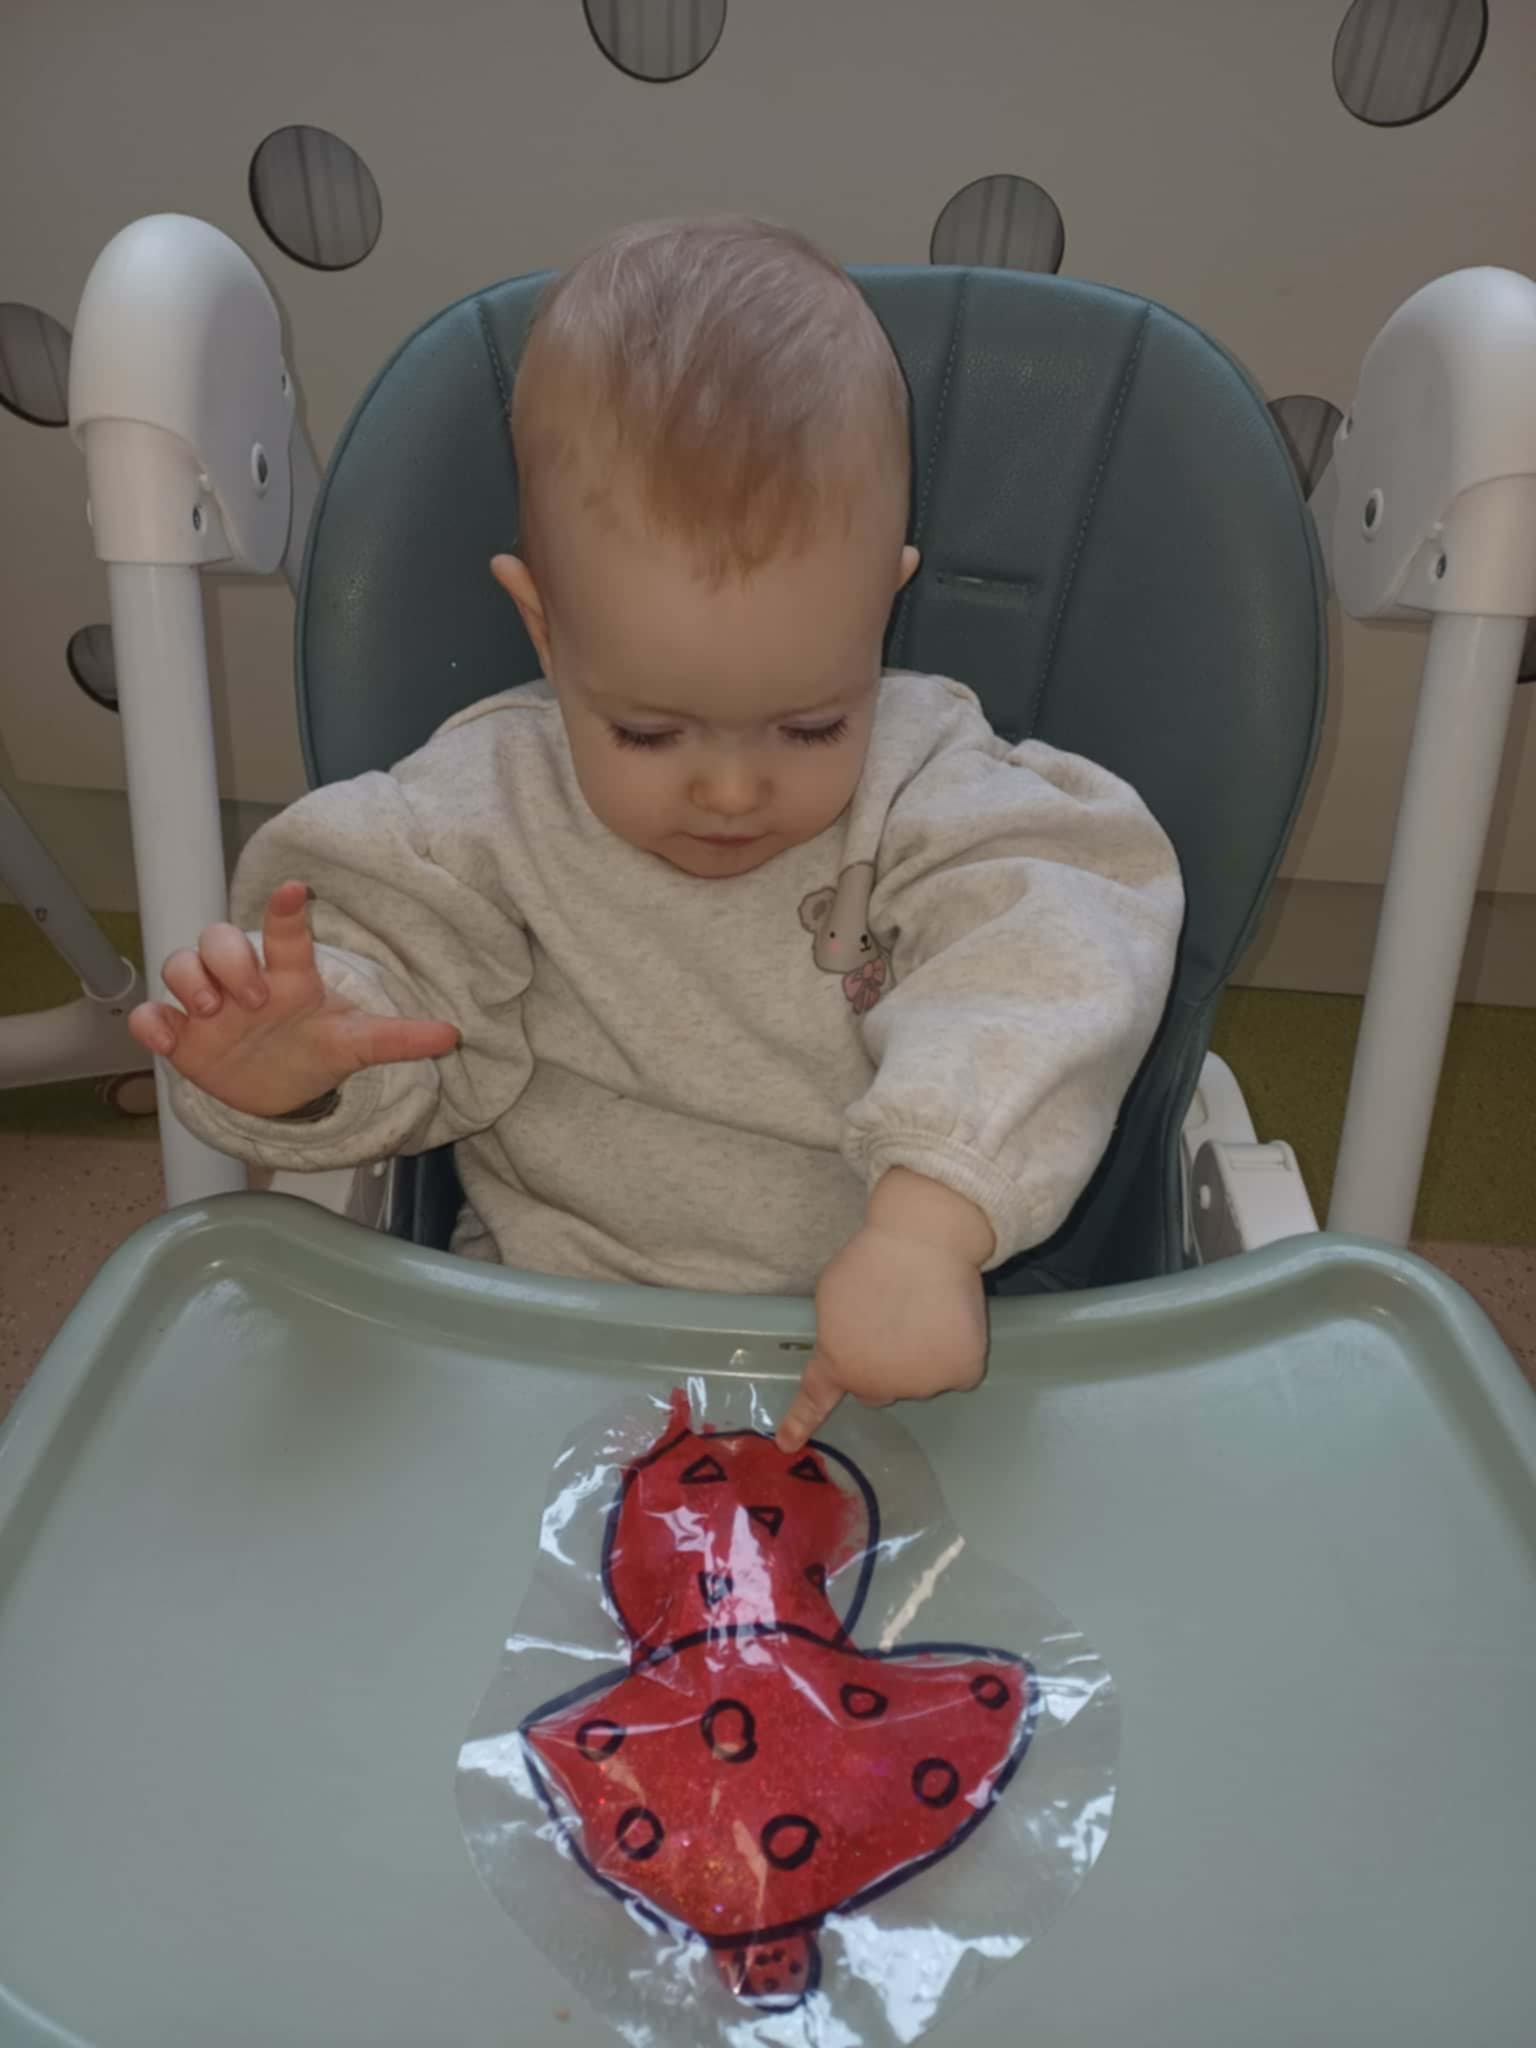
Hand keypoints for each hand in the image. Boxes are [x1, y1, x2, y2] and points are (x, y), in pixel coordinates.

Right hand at [127, 881, 459, 1117]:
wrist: (278, 1091)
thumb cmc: (315, 1049)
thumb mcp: (355, 1045)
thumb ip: (398, 1038)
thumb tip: (452, 1035)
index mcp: (289, 976)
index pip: (285, 934)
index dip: (287, 911)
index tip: (297, 890)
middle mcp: (243, 981)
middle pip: (219, 939)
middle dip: (229, 960)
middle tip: (253, 998)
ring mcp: (206, 1004)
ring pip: (178, 964)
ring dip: (189, 981)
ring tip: (210, 1012)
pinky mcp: (180, 1035)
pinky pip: (150, 1015)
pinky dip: (150, 1022)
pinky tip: (164, 1038)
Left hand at [776, 1170, 993, 1452]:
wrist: (922, 1243)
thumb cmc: (871, 1261)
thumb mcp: (832, 1298)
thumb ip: (840, 1334)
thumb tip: (861, 1344)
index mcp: (840, 1363)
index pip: (817, 1398)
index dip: (802, 1422)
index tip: (787, 1445)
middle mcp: (881, 1384)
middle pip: (879, 1387)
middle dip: (882, 1366)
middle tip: (892, 1323)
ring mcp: (924, 1383)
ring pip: (921, 1378)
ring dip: (921, 1356)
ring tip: (923, 1308)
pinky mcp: (961, 1373)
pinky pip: (957, 1372)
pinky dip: (956, 1351)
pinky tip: (951, 1318)